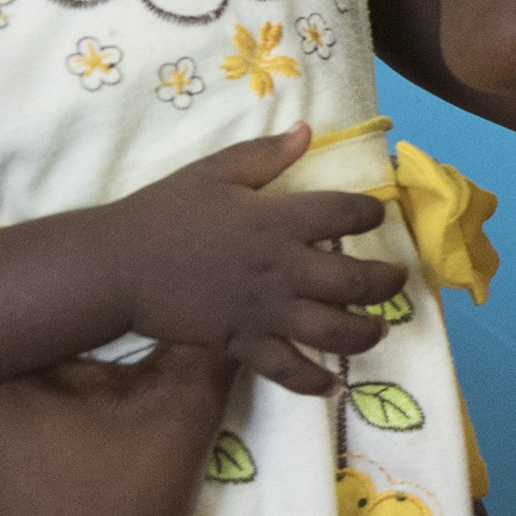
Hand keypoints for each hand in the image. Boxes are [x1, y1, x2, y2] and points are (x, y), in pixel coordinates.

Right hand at [95, 131, 394, 396]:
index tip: (374, 216)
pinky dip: (313, 382)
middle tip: (396, 280)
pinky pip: (288, 370)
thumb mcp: (215, 171)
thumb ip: (266, 154)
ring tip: (376, 330)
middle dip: (387, 283)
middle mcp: (283, 268)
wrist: (118, 266)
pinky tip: (330, 385)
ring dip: (365, 334)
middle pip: (356, 281)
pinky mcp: (243, 343)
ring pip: (334, 331)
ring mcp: (266, 311)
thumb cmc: (164, 212)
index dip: (370, 214)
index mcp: (279, 220)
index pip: (347, 215)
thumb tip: (305, 131)